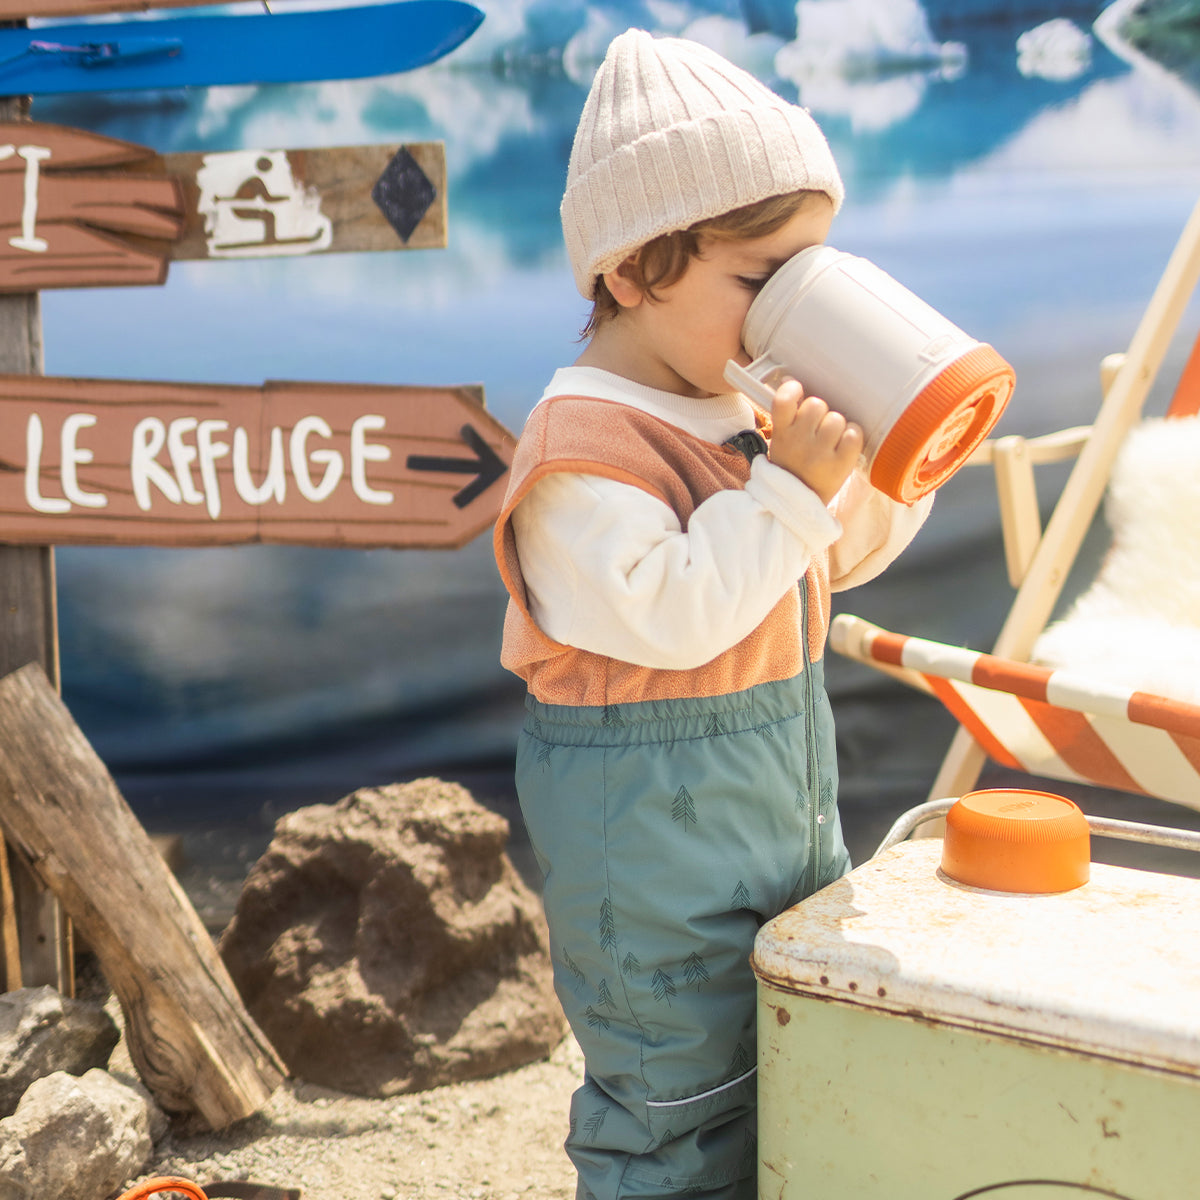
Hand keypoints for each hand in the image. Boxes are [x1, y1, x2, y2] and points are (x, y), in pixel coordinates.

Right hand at [768, 379, 862, 503]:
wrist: (797, 504)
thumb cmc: (793, 466)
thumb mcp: (781, 442)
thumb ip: (787, 415)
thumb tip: (791, 380)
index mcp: (781, 433)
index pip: (784, 399)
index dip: (793, 389)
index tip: (798, 391)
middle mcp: (798, 442)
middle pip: (817, 405)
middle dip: (821, 413)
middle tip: (818, 428)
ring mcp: (819, 454)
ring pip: (836, 418)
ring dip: (837, 426)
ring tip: (832, 439)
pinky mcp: (839, 465)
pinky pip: (853, 434)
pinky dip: (852, 436)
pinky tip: (845, 444)